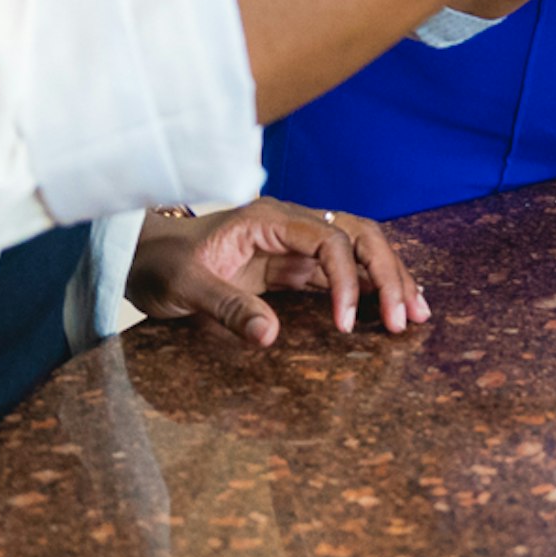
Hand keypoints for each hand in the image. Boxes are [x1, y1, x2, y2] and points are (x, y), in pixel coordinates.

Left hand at [125, 199, 423, 345]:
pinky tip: (389, 307)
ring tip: (415, 313)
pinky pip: (343, 271)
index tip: (345, 324)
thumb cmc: (159, 266)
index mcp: (267, 220)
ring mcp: (294, 244)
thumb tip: (270, 336)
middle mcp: (289, 224)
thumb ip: (225, 307)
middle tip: (405, 317)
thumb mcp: (182, 288)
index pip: (329, 239)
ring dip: (389, 278)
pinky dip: (370, 288)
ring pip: (359, 250)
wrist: (140, 257)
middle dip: (387, 274)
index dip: (347, 279)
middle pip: (359, 236)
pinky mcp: (293, 265)